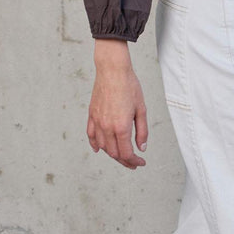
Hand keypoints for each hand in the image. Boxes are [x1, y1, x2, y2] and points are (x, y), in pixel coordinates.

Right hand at [87, 39, 148, 168]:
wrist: (113, 70)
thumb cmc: (130, 87)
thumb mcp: (141, 110)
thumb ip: (142, 131)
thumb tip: (141, 148)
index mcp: (121, 127)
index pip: (126, 153)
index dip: (134, 162)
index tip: (141, 163)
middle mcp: (107, 127)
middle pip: (114, 153)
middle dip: (125, 161)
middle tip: (134, 162)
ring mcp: (98, 122)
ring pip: (103, 146)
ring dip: (112, 154)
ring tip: (122, 155)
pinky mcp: (92, 115)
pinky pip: (91, 135)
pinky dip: (95, 144)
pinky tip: (99, 149)